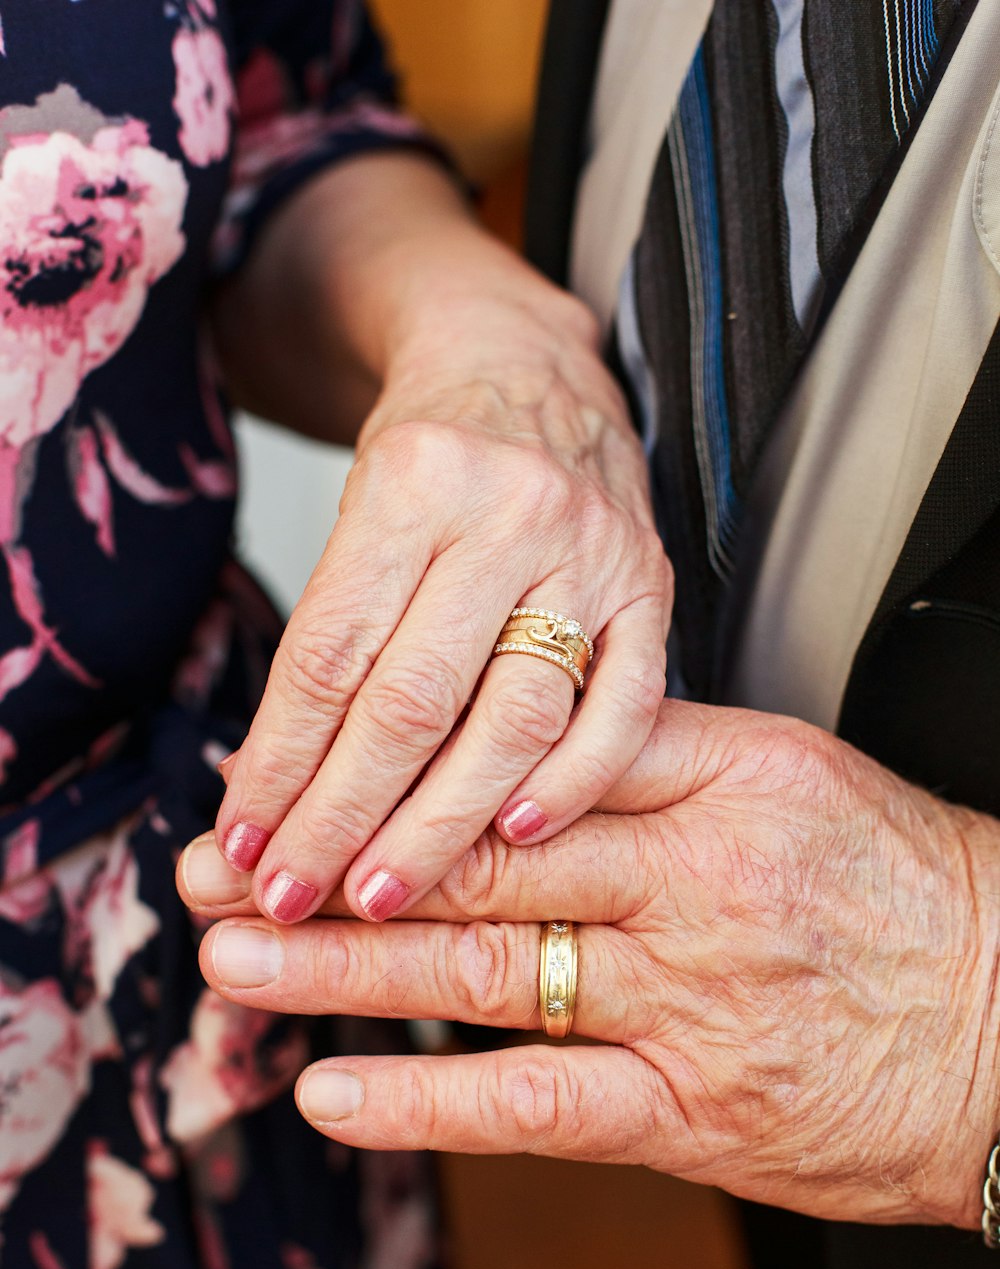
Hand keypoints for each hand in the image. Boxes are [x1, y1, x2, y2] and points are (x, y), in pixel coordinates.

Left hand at [182, 701, 999, 1229]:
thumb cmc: (903, 892)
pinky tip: (330, 1093)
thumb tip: (524, 744)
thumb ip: (654, 758)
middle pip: (477, 853)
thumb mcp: (793, 777)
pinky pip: (539, 1104)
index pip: (522, 750)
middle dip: (336, 855)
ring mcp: (685, 997)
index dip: (397, 760)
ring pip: (487, 970)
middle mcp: (689, 879)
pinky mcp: (689, 1111)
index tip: (306, 766)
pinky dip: (428, 1102)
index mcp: (716, 775)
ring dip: (344, 965)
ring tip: (234, 953)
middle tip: (222, 856)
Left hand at [215, 262, 670, 925]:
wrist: (531, 373)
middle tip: (292, 894)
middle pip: (416, 700)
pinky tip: (515, 837)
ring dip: (441, 824)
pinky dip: (570, 783)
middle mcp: (511, 510)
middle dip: (344, 816)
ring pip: (516, 719)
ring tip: (380, 894)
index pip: (331, 654)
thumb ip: (329, 646)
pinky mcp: (653, 591)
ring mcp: (595, 552)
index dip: (280, 763)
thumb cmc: (432, 461)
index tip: (242, 844)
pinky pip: (622, 710)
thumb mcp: (358, 517)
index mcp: (415, 481)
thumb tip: (265, 795)